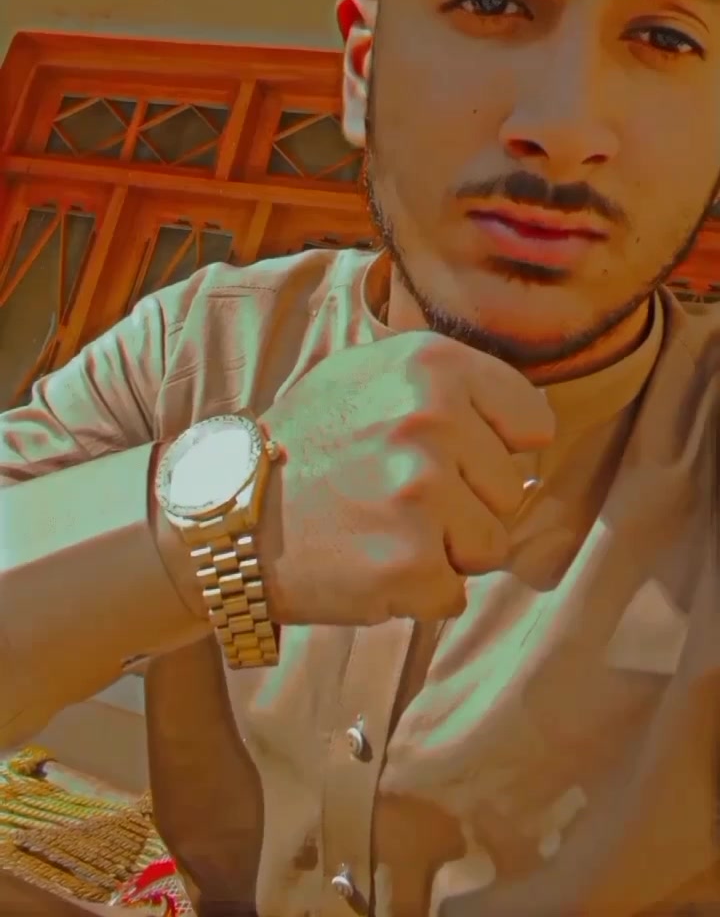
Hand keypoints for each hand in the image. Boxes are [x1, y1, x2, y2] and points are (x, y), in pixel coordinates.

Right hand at [257, 330, 554, 626]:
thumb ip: (449, 386)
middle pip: (513, 491)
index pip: (532, 422)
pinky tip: (369, 563)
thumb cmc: (307, 444)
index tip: (454, 457)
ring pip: (491, 547)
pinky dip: (417, 592)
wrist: (227, 512)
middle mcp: (431, 420)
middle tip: (398, 498)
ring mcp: (420, 493)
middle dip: (468, 505)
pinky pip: (453, 593)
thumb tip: (530, 433)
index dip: (496, 449)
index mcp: (432, 365)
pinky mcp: (408, 564)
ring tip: (383, 529)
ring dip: (446, 551)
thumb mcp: (368, 374)